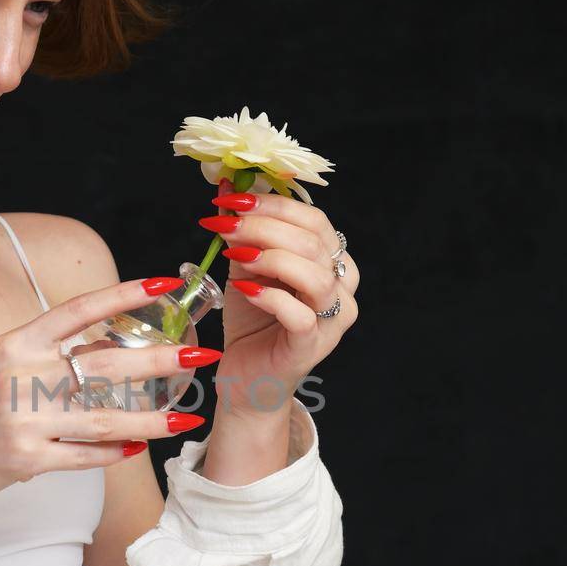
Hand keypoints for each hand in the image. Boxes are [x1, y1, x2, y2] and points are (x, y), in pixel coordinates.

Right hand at [0, 276, 217, 512]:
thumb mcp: (5, 360)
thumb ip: (53, 350)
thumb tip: (114, 341)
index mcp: (18, 342)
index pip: (79, 310)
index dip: (124, 294)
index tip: (163, 283)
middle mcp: (23, 376)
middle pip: (104, 365)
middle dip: (159, 360)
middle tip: (199, 359)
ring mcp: (26, 419)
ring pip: (104, 418)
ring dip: (152, 420)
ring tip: (186, 419)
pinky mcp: (29, 458)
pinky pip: (86, 455)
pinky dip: (117, 452)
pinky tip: (141, 447)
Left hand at [201, 189, 358, 418]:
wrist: (247, 378)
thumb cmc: (252, 323)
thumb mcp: (245, 268)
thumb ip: (243, 232)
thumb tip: (227, 187)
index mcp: (332, 263)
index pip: (314, 220)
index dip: (274, 204)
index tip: (232, 199)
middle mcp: (341, 289)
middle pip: (313, 243)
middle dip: (264, 225)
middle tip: (225, 223)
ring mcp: (332, 321)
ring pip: (314, 275)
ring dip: (269, 257)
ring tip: (233, 253)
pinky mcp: (312, 347)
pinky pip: (301, 315)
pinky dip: (270, 297)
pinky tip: (245, 289)